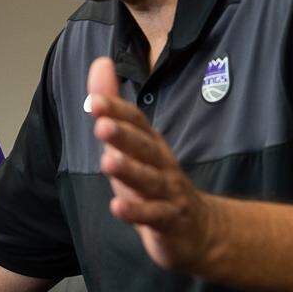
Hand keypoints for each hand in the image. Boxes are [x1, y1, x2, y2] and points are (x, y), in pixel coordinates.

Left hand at [87, 57, 212, 271]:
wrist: (199, 229)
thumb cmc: (156, 181)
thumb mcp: (132, 146)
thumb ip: (114, 108)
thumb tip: (100, 62)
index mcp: (151, 144)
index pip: (136, 122)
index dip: (117, 112)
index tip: (93, 101)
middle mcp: (161, 164)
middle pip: (144, 147)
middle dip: (123, 136)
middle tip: (101, 126)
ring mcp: (167, 193)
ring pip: (149, 181)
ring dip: (129, 171)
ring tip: (107, 162)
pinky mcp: (169, 222)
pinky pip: (154, 216)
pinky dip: (136, 213)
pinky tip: (116, 208)